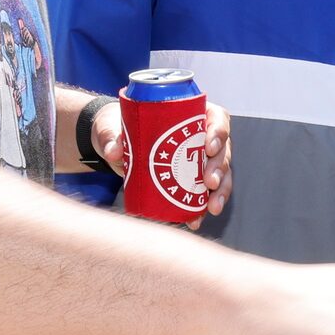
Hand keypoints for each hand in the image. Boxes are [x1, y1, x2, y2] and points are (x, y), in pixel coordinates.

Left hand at [93, 98, 232, 221]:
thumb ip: (111, 136)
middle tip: (209, 182)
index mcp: (192, 115)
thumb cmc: (120, 126)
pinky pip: (204, 193)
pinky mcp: (190, 179)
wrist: (115, 144)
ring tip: (212, 208)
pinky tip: (197, 220)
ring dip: (220, 192)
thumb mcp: (113, 126)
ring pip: (220, 174)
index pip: (217, 119)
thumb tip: (114, 152)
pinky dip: (203, 208)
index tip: (208, 147)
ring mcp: (198, 159)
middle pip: (222, 150)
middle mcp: (202, 136)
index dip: (219, 132)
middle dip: (219, 168)